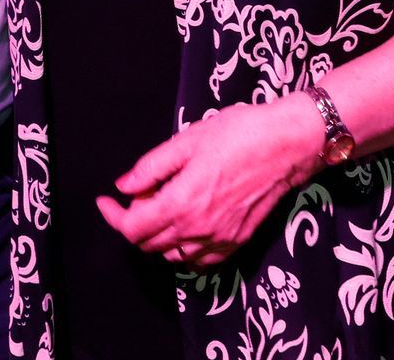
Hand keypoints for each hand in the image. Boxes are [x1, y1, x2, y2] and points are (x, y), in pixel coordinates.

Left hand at [98, 96, 324, 267]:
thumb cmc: (239, 134)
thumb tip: (124, 187)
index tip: (105, 200)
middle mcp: (196, 230)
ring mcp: (218, 240)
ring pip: (171, 254)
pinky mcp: (235, 242)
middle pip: (148, 244)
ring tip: (166, 204)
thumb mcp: (187, 140)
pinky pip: (198, 260)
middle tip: (143, 192)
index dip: (112, 215)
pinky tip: (188, 224)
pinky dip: (184, 249)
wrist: (287, 145)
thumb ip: (151, 167)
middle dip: (135, 221)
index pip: (131, 228)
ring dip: (159, 236)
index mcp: (180, 203)